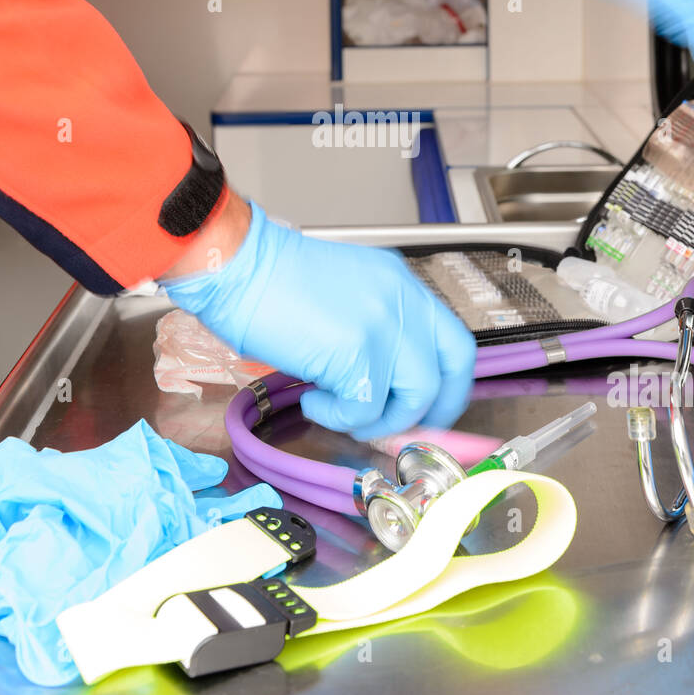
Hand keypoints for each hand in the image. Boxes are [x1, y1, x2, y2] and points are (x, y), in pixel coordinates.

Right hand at [163, 200, 475, 439]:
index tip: (432, 409)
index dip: (450, 386)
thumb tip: (387, 385)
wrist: (237, 266)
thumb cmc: (273, 281)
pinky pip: (364, 412)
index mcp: (402, 285)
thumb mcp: (346, 293)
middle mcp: (403, 302)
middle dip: (429, 414)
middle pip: (448, 374)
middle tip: (397, 428)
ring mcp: (384, 327)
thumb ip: (377, 330)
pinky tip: (312, 401)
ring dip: (376, 420)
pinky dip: (336, 418)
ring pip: (412, 399)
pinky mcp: (357, 354)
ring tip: (337, 409)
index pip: (455, 343)